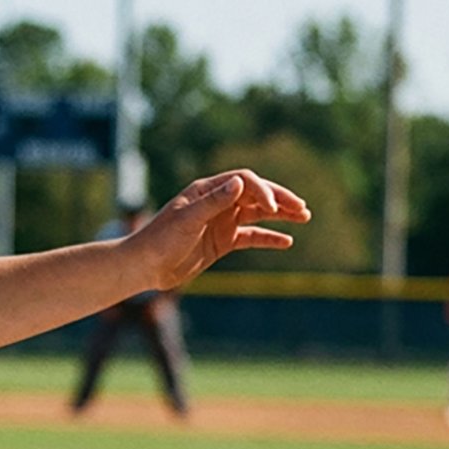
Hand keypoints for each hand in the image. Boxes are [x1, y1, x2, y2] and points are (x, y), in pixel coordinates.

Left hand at [128, 170, 310, 292]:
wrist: (145, 266)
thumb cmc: (160, 239)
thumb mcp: (187, 220)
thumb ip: (214, 202)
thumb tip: (240, 183)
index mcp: (208, 190)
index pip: (244, 181)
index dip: (262, 190)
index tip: (274, 207)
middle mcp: (217, 202)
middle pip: (256, 195)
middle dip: (280, 200)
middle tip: (302, 208)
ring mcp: (221, 222)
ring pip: (258, 214)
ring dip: (281, 216)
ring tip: (304, 217)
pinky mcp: (221, 242)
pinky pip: (250, 236)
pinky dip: (268, 238)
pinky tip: (286, 241)